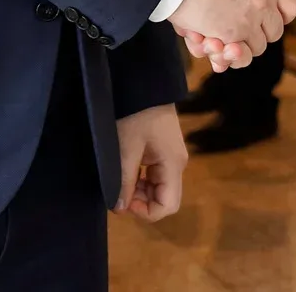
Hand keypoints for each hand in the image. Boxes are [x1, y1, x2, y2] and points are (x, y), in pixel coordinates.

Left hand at [114, 104, 185, 219]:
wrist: (143, 84)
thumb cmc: (135, 114)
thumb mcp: (126, 148)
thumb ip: (124, 180)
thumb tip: (119, 209)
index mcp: (173, 165)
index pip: (168, 206)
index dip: (145, 211)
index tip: (123, 200)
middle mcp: (177, 164)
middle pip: (163, 199)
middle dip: (140, 201)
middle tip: (118, 189)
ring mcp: (171, 158)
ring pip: (158, 189)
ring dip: (138, 190)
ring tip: (119, 178)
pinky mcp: (163, 151)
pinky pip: (154, 176)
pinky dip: (140, 179)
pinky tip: (125, 169)